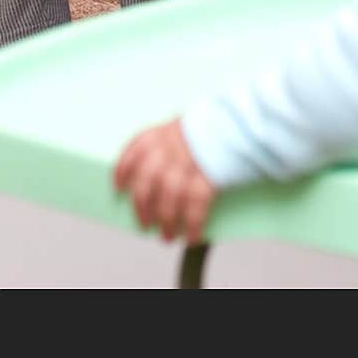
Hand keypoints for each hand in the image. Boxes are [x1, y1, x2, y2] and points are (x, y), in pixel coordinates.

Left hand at [113, 119, 217, 243]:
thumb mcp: (182, 126)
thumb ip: (165, 144)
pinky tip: (191, 236)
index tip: (117, 187)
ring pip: (169, 197)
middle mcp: (170, 147)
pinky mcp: (210, 176)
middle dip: (142, 207)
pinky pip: (196, 205)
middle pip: (146, 181)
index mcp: (160, 133)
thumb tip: (151, 171)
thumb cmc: (210, 126)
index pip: (132, 152)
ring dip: (166, 221)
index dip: (122, 171)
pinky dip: (192, 224)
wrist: (240, 121)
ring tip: (167, 236)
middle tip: (144, 223)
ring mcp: (188, 162)